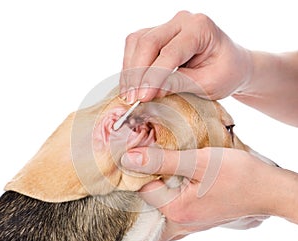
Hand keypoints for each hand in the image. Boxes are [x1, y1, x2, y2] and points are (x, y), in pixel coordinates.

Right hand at [120, 11, 251, 103]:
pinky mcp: (158, 36)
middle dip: (137, 73)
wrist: (230, 65)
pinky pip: (136, 47)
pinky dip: (131, 66)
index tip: (143, 98)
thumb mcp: (208, 83)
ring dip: (130, 70)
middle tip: (132, 99)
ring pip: (137, 42)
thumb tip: (151, 92)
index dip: (154, 76)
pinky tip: (130, 85)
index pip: (170, 52)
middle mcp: (182, 21)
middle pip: (148, 42)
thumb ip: (180, 84)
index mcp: (200, 28)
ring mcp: (168, 26)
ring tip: (129, 95)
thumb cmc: (225, 73)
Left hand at [121, 147, 293, 240]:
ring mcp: (189, 217)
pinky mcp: (197, 211)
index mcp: (176, 209)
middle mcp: (180, 218)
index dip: (141, 167)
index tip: (146, 149)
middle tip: (158, 151)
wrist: (268, 188)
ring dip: (165, 175)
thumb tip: (129, 159)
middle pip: (152, 193)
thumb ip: (162, 161)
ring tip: (171, 159)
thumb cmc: (238, 175)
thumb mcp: (198, 162)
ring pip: (164, 194)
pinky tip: (182, 170)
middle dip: (152, 171)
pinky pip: (177, 197)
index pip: (143, 188)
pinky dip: (176, 182)